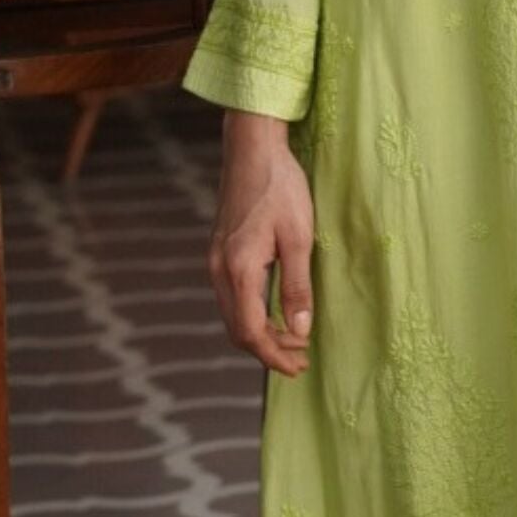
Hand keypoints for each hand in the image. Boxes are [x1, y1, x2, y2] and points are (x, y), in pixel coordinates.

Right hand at [209, 110, 316, 377]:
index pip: (251, 332)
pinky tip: (275, 313)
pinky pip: (232, 298)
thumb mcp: (299, 237)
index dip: (274, 356)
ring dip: (260, 334)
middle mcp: (219, 270)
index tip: (299, 366)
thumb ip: (297, 286)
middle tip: (301, 359)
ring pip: (233, 316)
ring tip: (292, 340)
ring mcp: (215, 262)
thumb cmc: (280, 187)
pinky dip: (252, 315)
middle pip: (237, 331)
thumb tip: (300, 329)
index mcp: (239, 269)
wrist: (252, 149)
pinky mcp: (220, 253)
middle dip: (268, 351)